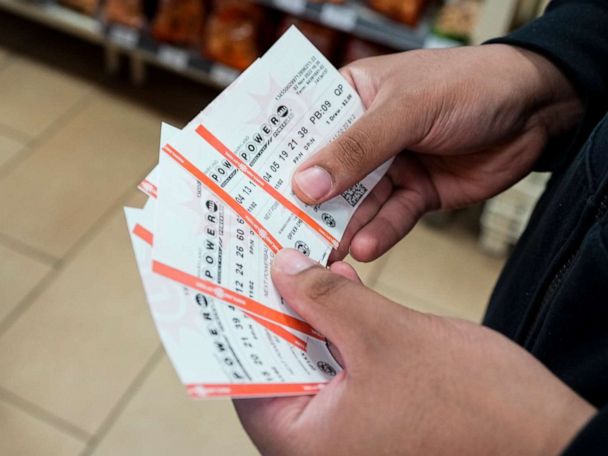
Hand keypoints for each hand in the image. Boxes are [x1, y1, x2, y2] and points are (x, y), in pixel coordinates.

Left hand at [234, 249, 594, 455]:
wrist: (546, 439)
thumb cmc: (475, 408)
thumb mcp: (387, 337)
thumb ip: (328, 299)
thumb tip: (283, 269)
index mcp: (307, 443)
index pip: (245, 378)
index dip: (240, 322)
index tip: (234, 279)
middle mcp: (320, 445)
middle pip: (276, 366)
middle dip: (275, 311)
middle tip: (264, 263)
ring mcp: (349, 432)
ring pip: (309, 362)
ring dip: (308, 315)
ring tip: (298, 266)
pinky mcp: (374, 414)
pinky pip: (340, 367)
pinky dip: (336, 329)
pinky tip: (338, 289)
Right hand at [292, 45, 582, 261]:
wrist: (535, 110)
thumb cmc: (467, 85)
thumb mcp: (405, 110)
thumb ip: (356, 149)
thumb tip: (304, 185)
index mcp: (349, 98)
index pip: (302, 131)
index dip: (276, 161)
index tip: (249, 193)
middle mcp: (363, 136)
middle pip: (325, 176)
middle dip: (306, 207)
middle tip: (281, 237)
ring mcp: (389, 167)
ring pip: (356, 205)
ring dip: (341, 229)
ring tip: (321, 253)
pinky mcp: (415, 195)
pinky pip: (391, 219)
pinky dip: (379, 235)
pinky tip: (366, 248)